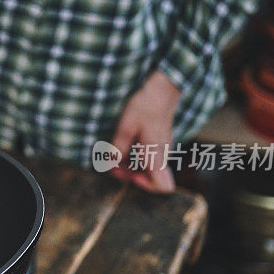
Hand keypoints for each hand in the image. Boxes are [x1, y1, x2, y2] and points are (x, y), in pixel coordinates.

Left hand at [110, 70, 180, 193]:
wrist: (162, 86)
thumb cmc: (146, 105)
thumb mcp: (126, 127)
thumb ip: (118, 149)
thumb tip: (109, 164)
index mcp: (157, 155)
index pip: (163, 187)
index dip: (145, 186)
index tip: (128, 175)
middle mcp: (163, 154)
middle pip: (151, 178)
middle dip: (129, 174)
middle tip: (111, 163)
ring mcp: (163, 147)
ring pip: (148, 166)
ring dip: (130, 164)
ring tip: (113, 153)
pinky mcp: (159, 139)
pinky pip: (148, 155)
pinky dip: (135, 155)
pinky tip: (123, 143)